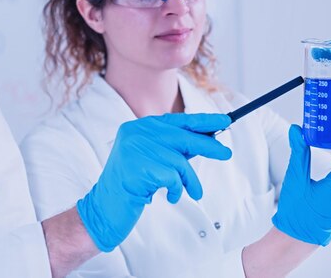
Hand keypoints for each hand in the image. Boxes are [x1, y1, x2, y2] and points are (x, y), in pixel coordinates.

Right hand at [77, 113, 231, 251]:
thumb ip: (174, 148)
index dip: (202, 121)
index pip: (177, 120)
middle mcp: (134, 133)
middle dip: (207, 145)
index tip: (223, 121)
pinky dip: (176, 190)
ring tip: (191, 192)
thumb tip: (207, 139)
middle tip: (226, 153)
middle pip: (182, 137)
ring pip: (179, 162)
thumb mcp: (153, 160)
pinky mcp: (137, 168)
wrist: (104, 209)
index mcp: (138, 127)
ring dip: (189, 181)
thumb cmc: (133, 185)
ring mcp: (134, 149)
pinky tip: (168, 197)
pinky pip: (172, 178)